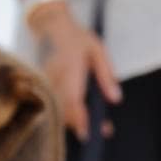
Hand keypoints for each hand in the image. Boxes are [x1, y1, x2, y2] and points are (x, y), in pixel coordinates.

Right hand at [28, 2, 120, 141]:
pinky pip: (54, 103)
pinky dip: (65, 113)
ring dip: (72, 121)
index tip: (87, 134)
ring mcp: (48, 82)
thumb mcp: (98, 51)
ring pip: (58, 109)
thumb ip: (107, 76)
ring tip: (91, 127)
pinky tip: (78, 117)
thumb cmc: (78, 39)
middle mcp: (57, 78)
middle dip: (79, 125)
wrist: (53, 27)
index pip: (73, 99)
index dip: (80, 119)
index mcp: (71, 69)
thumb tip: (115, 99)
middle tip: (98, 133)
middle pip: (64, 110)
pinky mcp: (45, 85)